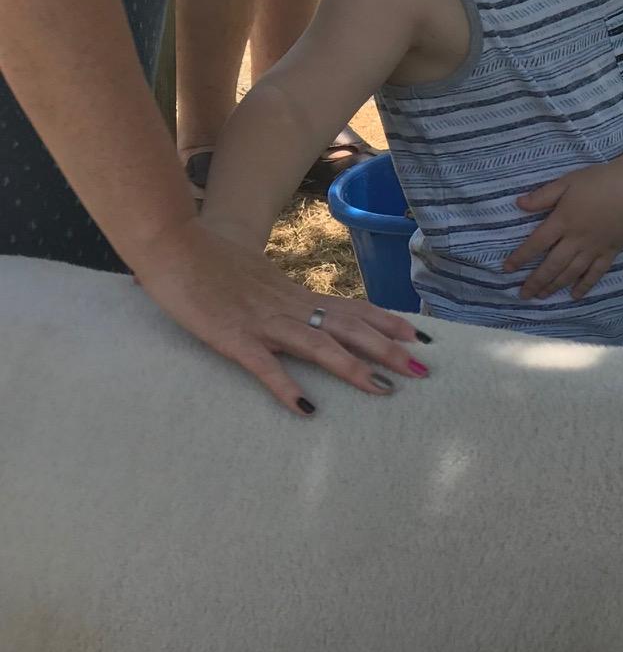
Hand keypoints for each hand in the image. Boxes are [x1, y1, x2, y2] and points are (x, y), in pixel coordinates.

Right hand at [130, 217, 428, 415]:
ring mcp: (262, 322)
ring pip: (319, 346)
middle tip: (423, 369)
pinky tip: (307, 409)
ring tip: (384, 389)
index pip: (351, 308)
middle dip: (388, 349)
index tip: (419, 335)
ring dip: (354, 368)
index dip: (387, 321)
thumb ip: (271, 289)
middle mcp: (287, 306)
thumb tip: (282, 299)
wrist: (171, 242)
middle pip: (348, 328)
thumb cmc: (206, 258)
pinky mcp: (233, 337)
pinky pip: (265, 366)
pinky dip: (286, 387)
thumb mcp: (253, 273)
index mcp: (293, 293)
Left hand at [505, 167, 622, 298]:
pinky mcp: (610, 252)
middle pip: (552, 265)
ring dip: (555, 286)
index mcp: (563, 221)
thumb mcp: (567, 182)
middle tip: (523, 294)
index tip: (507, 269)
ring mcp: (594, 249)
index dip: (521, 258)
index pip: (536, 243)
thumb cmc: (599, 181)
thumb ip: (543, 196)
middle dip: (536, 281)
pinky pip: (595, 274)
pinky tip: (574, 295)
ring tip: (542, 296)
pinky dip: (584, 286)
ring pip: (571, 273)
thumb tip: (519, 204)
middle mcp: (576, 239)